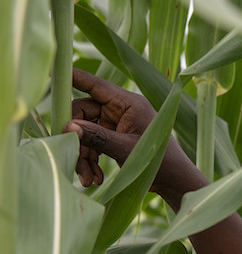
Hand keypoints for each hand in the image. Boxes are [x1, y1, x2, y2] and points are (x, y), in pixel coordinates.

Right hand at [65, 68, 203, 203]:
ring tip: (87, 180)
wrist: (175, 182)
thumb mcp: (126, 149)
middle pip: (83, 114)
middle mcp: (121, 110)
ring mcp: (116, 124)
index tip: (54, 71)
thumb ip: (97, 138)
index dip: (74, 78)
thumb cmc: (160, 162)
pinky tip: (94, 179)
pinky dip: (91, 161)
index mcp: (129, 103)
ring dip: (83, 156)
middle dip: (76, 138)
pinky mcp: (114, 138)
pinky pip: (93, 144)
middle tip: (71, 159)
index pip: (96, 85)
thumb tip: (68, 126)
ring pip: (85, 132)